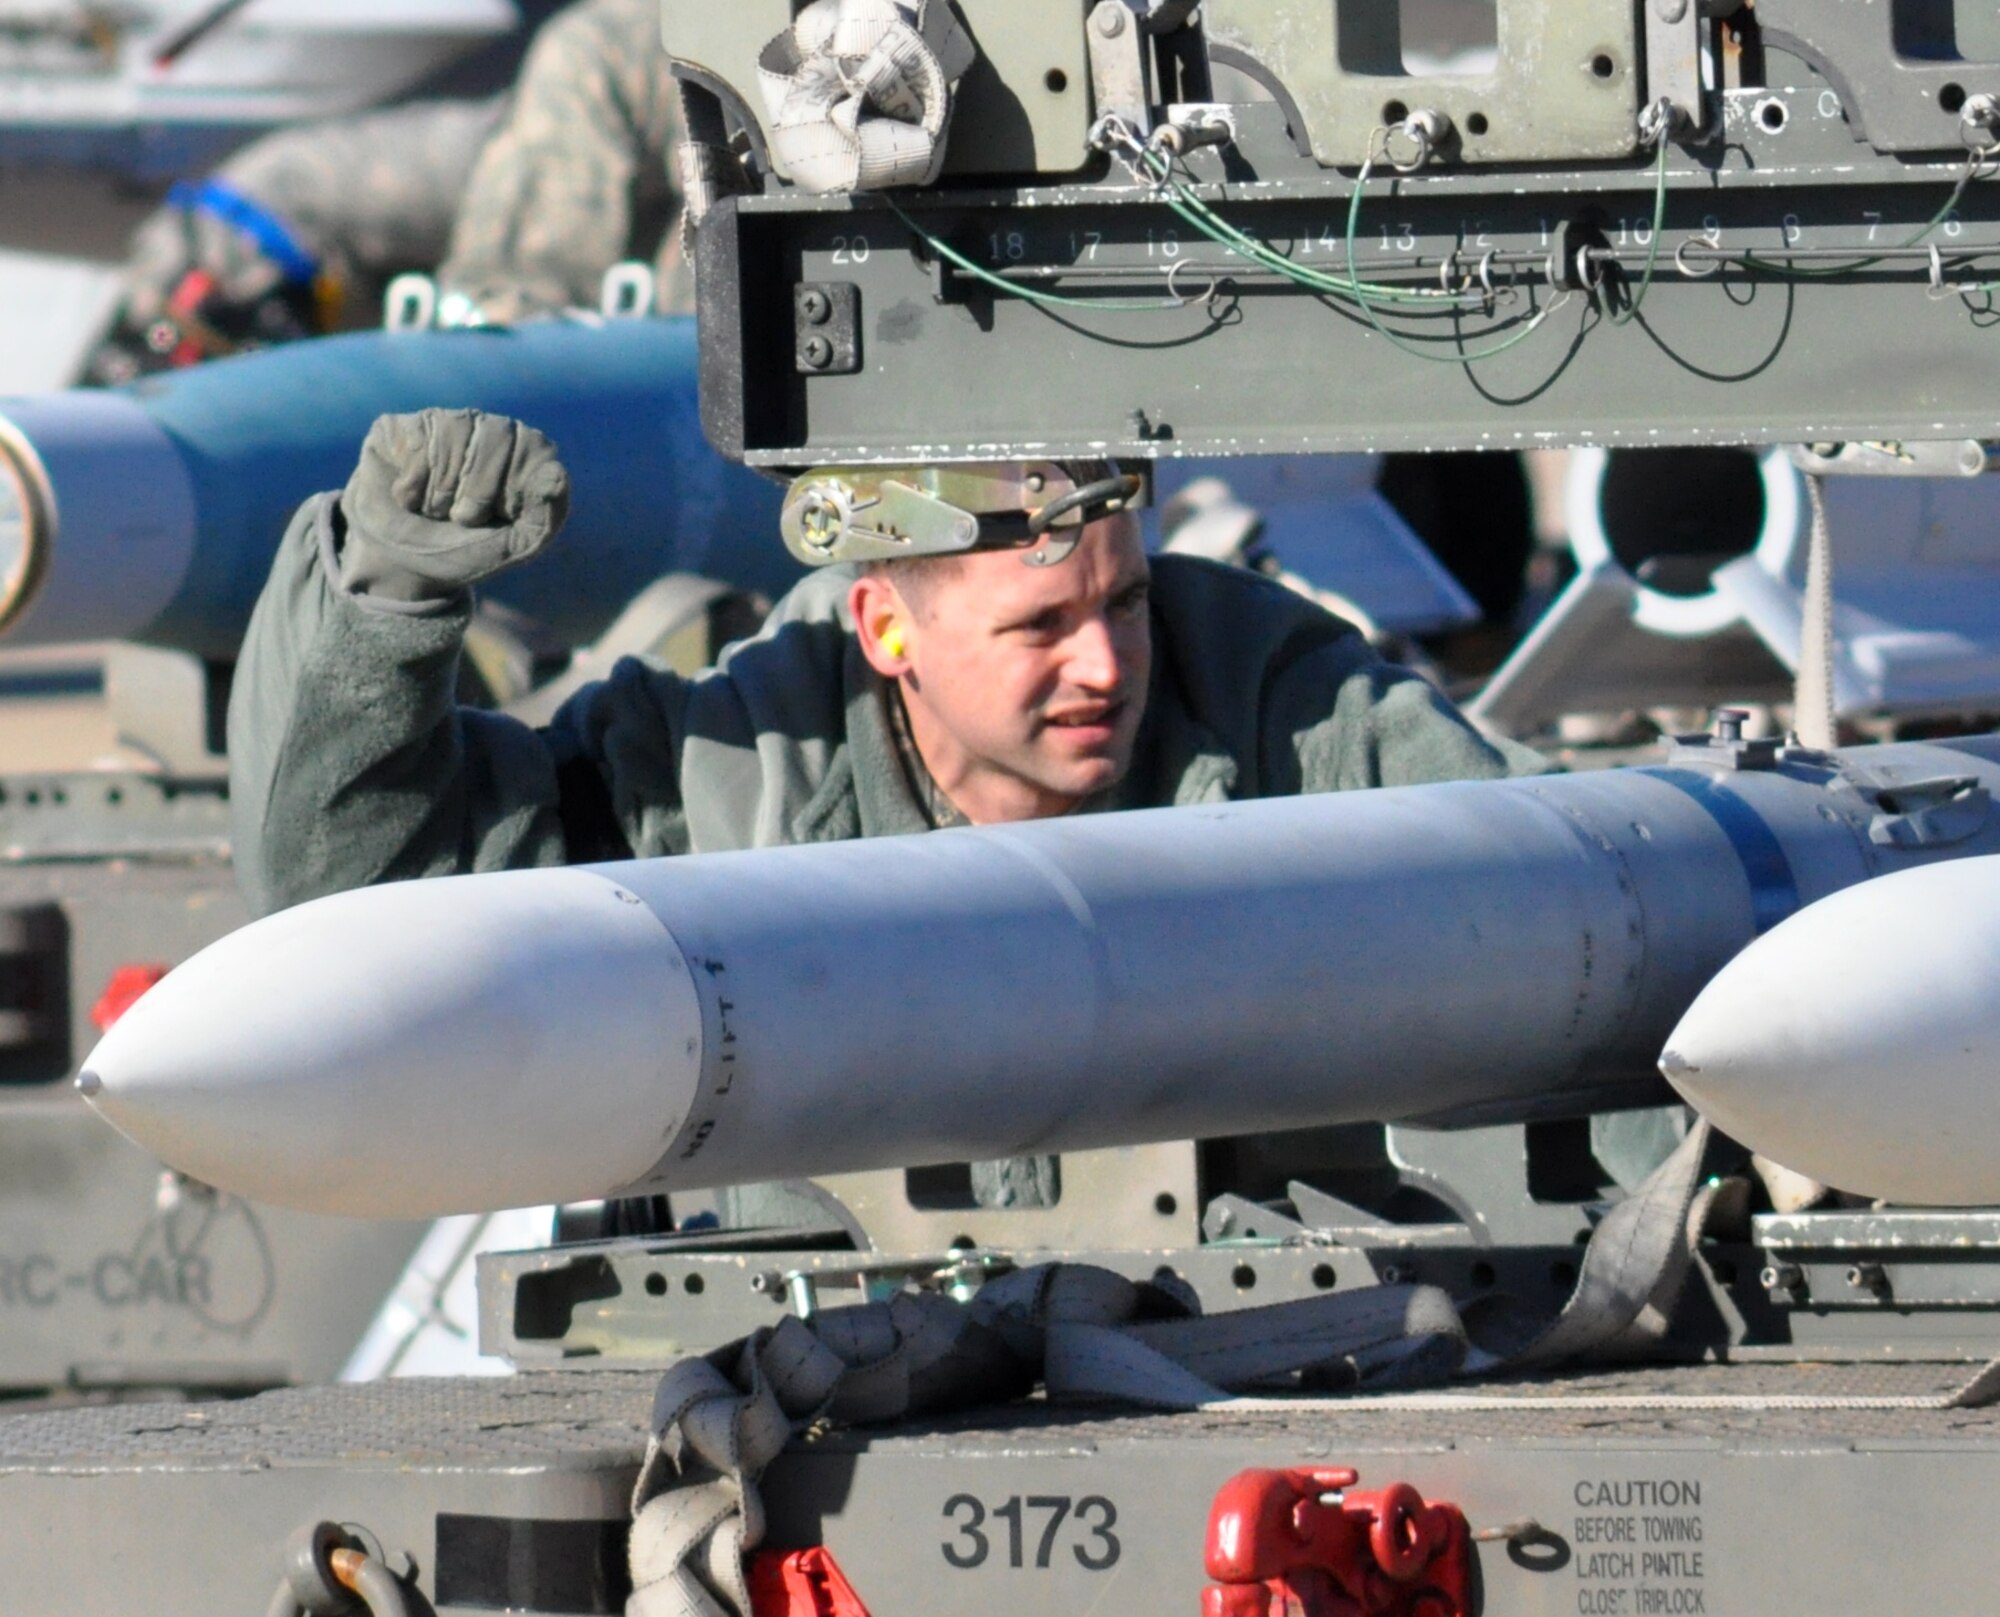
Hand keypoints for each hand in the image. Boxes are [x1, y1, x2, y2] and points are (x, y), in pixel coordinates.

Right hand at [338, 408, 569, 601]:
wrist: (405, 565)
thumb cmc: (467, 550)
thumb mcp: (517, 544)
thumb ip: (546, 513)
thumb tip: (558, 473)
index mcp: (525, 452)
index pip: (533, 446)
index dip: (511, 488)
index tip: (500, 515)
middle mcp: (488, 429)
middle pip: (496, 434)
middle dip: (478, 490)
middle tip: (463, 518)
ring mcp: (442, 423)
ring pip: (454, 434)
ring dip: (442, 491)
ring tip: (436, 509)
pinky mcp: (400, 427)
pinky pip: (416, 440)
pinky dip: (413, 483)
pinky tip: (409, 497)